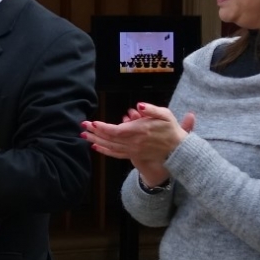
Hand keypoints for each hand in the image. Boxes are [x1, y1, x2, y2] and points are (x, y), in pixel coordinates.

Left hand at [82, 103, 196, 184]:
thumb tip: (139, 105)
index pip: (117, 130)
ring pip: (110, 146)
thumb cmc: (171, 129)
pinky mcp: (133, 155)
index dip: (103, 128)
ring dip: (96, 140)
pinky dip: (105, 151)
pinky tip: (96, 147)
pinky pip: (116, 154)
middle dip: (95, 132)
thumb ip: (151, 109)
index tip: (93, 123)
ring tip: (84, 135)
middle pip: (110, 138)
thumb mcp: (165, 114)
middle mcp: (134, 143)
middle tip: (82, 126)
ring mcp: (133, 150)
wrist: (177, 149)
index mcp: (140, 131)